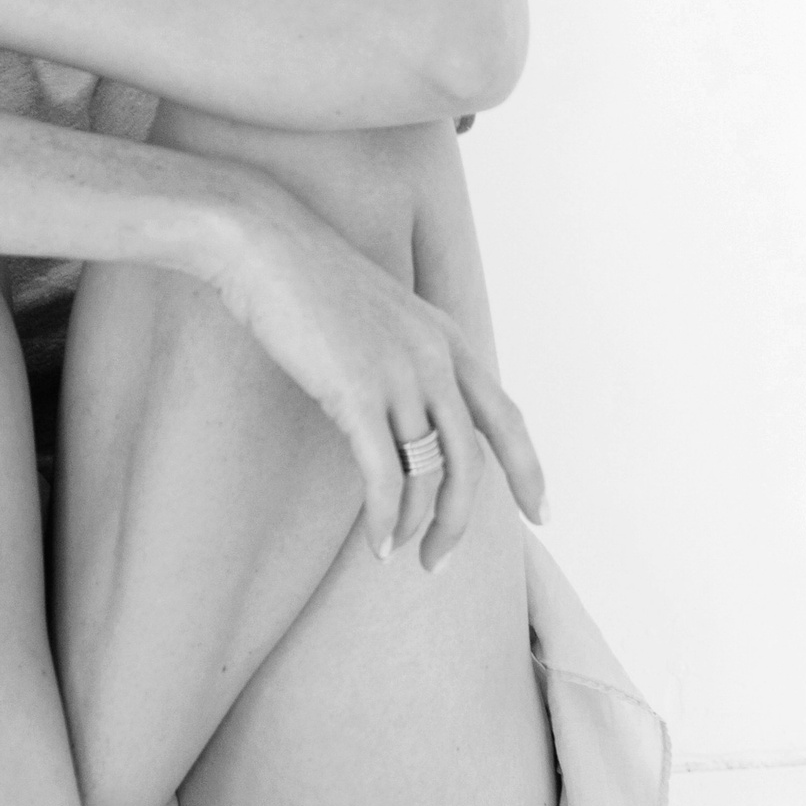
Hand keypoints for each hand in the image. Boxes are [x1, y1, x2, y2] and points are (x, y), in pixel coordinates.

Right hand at [203, 180, 545, 569]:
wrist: (264, 243)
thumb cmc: (308, 281)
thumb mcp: (379, 315)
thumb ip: (405, 357)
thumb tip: (408, 413)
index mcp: (447, 339)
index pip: (504, 417)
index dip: (529, 470)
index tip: (541, 514)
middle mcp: (435, 359)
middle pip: (470, 462)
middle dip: (459, 522)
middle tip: (439, 562)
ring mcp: (399, 375)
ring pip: (428, 475)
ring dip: (416, 527)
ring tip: (398, 555)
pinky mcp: (355, 393)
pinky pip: (383, 475)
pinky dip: (384, 518)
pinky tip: (375, 544)